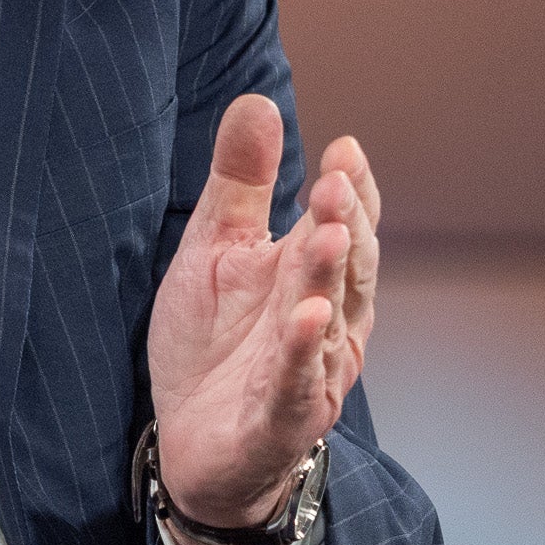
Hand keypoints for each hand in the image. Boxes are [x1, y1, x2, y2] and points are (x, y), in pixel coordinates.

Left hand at [147, 97, 380, 527]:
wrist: (193, 443)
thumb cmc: (215, 344)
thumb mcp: (215, 250)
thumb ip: (239, 184)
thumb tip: (258, 102)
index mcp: (315, 278)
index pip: (346, 226)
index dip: (352, 191)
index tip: (345, 147)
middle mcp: (327, 323)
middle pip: (345, 267)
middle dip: (345, 224)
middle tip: (338, 181)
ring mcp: (310, 373)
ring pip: (327, 320)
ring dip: (330, 277)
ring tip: (328, 234)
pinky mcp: (281, 418)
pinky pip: (296, 384)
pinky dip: (303, 354)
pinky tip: (306, 319)